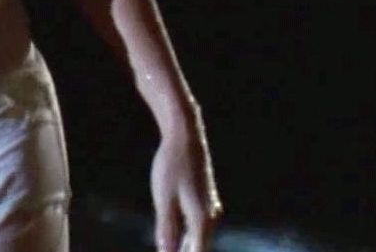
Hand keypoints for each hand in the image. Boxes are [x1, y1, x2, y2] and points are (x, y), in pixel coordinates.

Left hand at [151, 115, 221, 251]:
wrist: (185, 135)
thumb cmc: (171, 165)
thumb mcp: (164, 199)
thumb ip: (166, 230)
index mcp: (203, 220)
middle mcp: (211, 218)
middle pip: (198, 250)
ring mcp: (210, 210)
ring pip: (197, 241)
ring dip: (183, 250)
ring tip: (168, 249)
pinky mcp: (204, 203)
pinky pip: (196, 230)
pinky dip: (185, 240)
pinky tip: (172, 245)